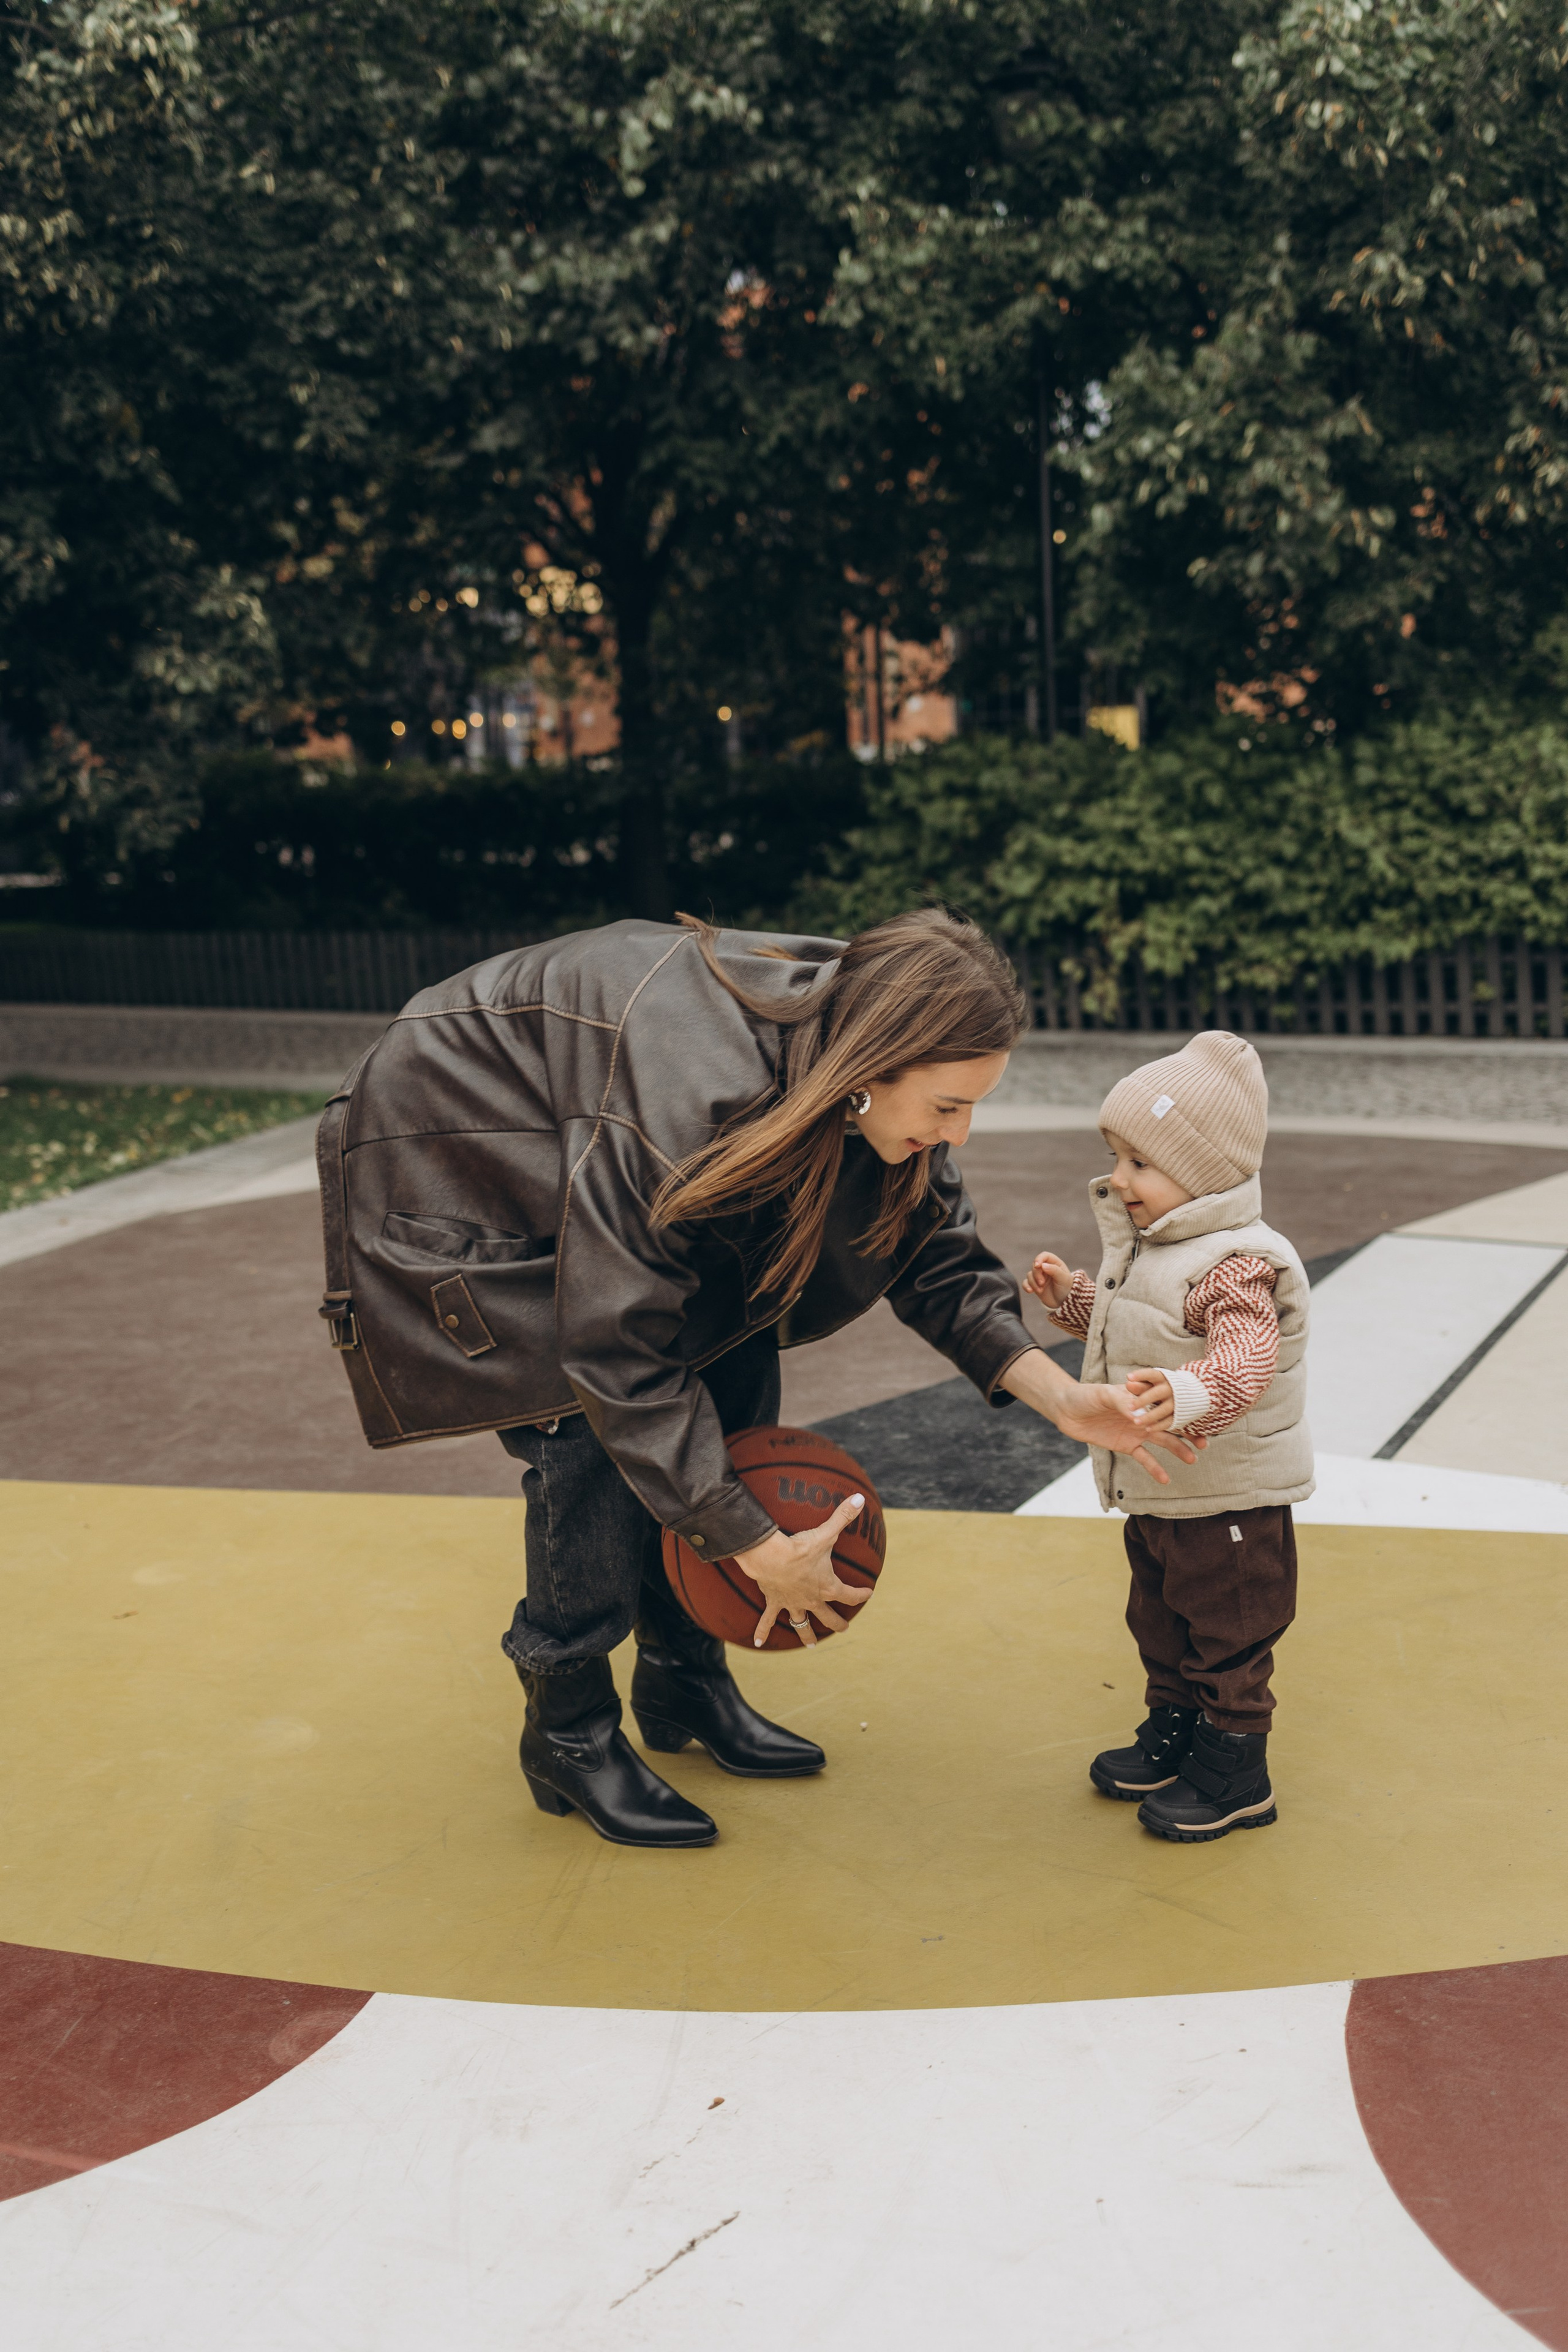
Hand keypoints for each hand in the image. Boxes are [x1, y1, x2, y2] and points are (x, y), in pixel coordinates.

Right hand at [732, 1491, 873, 1648]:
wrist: (772, 1558)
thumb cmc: (801, 1548)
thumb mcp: (826, 1532)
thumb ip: (844, 1516)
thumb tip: (860, 1499)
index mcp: (828, 1587)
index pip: (850, 1595)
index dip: (861, 1594)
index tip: (868, 1593)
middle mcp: (812, 1600)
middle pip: (828, 1617)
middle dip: (837, 1623)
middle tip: (844, 1628)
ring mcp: (793, 1604)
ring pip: (802, 1624)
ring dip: (806, 1634)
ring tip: (811, 1645)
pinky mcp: (775, 1602)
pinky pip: (768, 1619)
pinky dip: (762, 1630)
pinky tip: (757, 1642)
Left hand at [999, 1350, 1205, 1484]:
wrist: (1068, 1410)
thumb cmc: (1086, 1396)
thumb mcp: (1103, 1394)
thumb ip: (1122, 1402)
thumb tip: (1138, 1416)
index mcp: (1141, 1399)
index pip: (1166, 1404)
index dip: (1183, 1411)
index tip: (1199, 1419)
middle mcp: (1143, 1415)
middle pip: (1170, 1424)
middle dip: (1188, 1433)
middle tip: (1205, 1443)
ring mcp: (1136, 1431)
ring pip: (1162, 1442)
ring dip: (1177, 1450)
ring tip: (1192, 1460)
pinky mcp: (1127, 1445)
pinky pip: (1144, 1458)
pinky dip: (1154, 1468)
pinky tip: (1166, 1479)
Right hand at [1023, 1249, 1074, 1311]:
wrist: (1064, 1303)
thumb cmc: (1066, 1289)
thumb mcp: (1063, 1279)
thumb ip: (1054, 1270)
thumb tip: (1042, 1265)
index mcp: (1055, 1263)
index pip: (1044, 1256)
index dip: (1039, 1259)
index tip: (1037, 1266)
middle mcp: (1046, 1268)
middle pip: (1035, 1266)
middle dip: (1037, 1274)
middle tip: (1042, 1283)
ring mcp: (1040, 1276)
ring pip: (1030, 1275)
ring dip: (1033, 1283)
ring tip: (1041, 1290)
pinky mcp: (1035, 1285)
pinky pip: (1026, 1282)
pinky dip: (1026, 1286)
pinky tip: (1030, 1291)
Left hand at [1125, 1369, 1175, 1432]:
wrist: (1191, 1394)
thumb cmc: (1164, 1386)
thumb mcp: (1154, 1383)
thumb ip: (1141, 1385)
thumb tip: (1128, 1384)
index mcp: (1163, 1378)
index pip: (1151, 1374)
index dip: (1140, 1375)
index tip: (1128, 1377)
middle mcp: (1171, 1389)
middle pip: (1157, 1393)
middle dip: (1143, 1400)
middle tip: (1130, 1407)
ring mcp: (1176, 1402)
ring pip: (1163, 1409)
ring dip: (1149, 1416)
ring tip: (1136, 1421)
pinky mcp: (1179, 1415)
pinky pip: (1169, 1421)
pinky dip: (1158, 1426)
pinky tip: (1147, 1429)